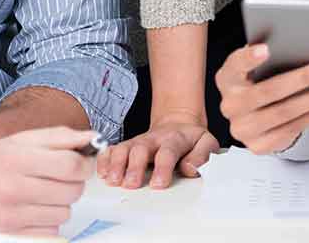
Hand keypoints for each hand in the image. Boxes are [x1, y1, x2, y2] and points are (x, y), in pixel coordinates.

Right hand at [0, 126, 95, 236]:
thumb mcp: (21, 140)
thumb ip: (60, 137)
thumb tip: (94, 138)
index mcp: (17, 158)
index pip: (72, 164)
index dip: (85, 164)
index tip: (82, 164)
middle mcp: (12, 187)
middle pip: (72, 191)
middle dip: (73, 183)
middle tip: (58, 178)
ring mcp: (9, 215)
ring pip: (64, 213)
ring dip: (59, 203)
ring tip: (40, 194)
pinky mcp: (7, 235)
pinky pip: (51, 232)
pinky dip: (48, 222)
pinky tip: (32, 211)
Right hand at [97, 114, 217, 189]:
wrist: (178, 124)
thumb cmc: (191, 140)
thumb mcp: (207, 143)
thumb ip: (202, 156)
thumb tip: (190, 169)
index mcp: (175, 139)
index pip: (168, 151)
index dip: (163, 167)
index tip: (158, 184)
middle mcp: (154, 139)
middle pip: (141, 149)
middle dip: (134, 166)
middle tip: (131, 184)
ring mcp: (138, 142)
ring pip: (124, 148)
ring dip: (116, 164)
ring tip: (113, 181)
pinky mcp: (126, 146)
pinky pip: (112, 150)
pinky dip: (104, 160)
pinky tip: (101, 172)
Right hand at [215, 43, 308, 152]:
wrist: (255, 117)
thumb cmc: (260, 81)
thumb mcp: (259, 66)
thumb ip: (272, 55)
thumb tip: (302, 41)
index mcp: (228, 78)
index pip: (235, 65)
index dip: (249, 58)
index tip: (266, 49)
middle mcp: (231, 105)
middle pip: (269, 91)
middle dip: (303, 78)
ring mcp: (244, 128)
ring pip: (285, 112)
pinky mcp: (259, 145)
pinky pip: (293, 128)